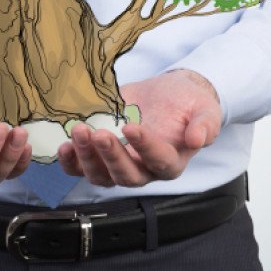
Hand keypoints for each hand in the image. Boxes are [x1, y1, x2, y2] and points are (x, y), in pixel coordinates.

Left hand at [57, 69, 220, 186]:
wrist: (168, 94)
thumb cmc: (187, 103)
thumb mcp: (205, 109)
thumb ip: (206, 125)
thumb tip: (198, 139)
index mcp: (171, 162)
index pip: (159, 162)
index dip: (145, 148)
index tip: (132, 127)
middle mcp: (144, 169)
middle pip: (126, 176)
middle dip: (111, 157)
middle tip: (100, 134)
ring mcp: (119, 164)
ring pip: (101, 176)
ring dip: (87, 158)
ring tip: (79, 133)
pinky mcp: (99, 155)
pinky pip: (81, 168)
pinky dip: (70, 162)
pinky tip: (64, 145)